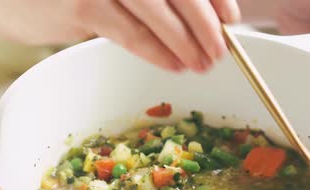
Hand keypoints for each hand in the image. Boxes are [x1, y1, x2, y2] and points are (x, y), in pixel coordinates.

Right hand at [0, 0, 239, 73]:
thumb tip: (184, 21)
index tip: (228, 17)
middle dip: (205, 22)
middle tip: (221, 49)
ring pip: (157, 10)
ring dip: (185, 41)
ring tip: (202, 63)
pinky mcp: (80, 4)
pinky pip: (129, 32)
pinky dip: (156, 51)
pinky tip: (173, 65)